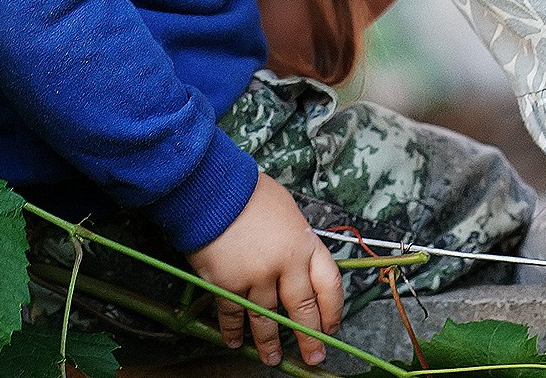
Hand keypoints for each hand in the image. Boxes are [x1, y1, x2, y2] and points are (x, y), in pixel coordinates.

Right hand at [187, 172, 342, 366]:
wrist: (212, 187)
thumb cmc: (249, 193)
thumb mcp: (288, 211)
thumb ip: (297, 241)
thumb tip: (299, 263)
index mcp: (305, 243)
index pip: (330, 285)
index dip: (332, 311)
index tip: (331, 327)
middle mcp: (285, 264)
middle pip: (303, 310)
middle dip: (310, 338)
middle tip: (313, 357)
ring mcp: (256, 277)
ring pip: (266, 319)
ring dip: (270, 343)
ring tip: (272, 359)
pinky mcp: (227, 284)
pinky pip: (233, 315)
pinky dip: (233, 331)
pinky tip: (235, 341)